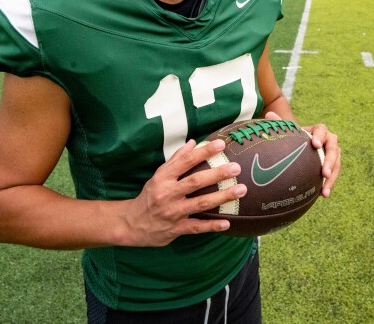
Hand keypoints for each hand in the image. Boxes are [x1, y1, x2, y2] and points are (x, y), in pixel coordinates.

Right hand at [119, 138, 246, 246]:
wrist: (132, 224)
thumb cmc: (150, 196)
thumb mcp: (158, 176)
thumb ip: (176, 160)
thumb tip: (193, 143)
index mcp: (163, 178)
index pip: (185, 161)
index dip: (203, 152)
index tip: (220, 145)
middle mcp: (168, 193)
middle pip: (196, 182)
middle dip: (217, 174)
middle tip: (236, 168)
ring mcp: (173, 212)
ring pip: (200, 203)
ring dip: (222, 197)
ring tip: (241, 190)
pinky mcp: (176, 229)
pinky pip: (197, 227)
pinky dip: (212, 225)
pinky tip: (227, 223)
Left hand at [265, 111, 339, 197]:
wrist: (303, 148)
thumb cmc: (296, 139)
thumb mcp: (289, 132)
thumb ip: (280, 124)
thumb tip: (268, 114)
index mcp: (319, 130)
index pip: (322, 130)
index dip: (319, 136)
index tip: (315, 145)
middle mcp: (330, 140)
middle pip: (333, 149)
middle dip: (329, 161)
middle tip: (323, 173)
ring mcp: (334, 153)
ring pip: (337, 164)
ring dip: (332, 178)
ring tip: (325, 192)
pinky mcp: (335, 165)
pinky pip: (335, 174)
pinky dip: (330, 184)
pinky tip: (323, 194)